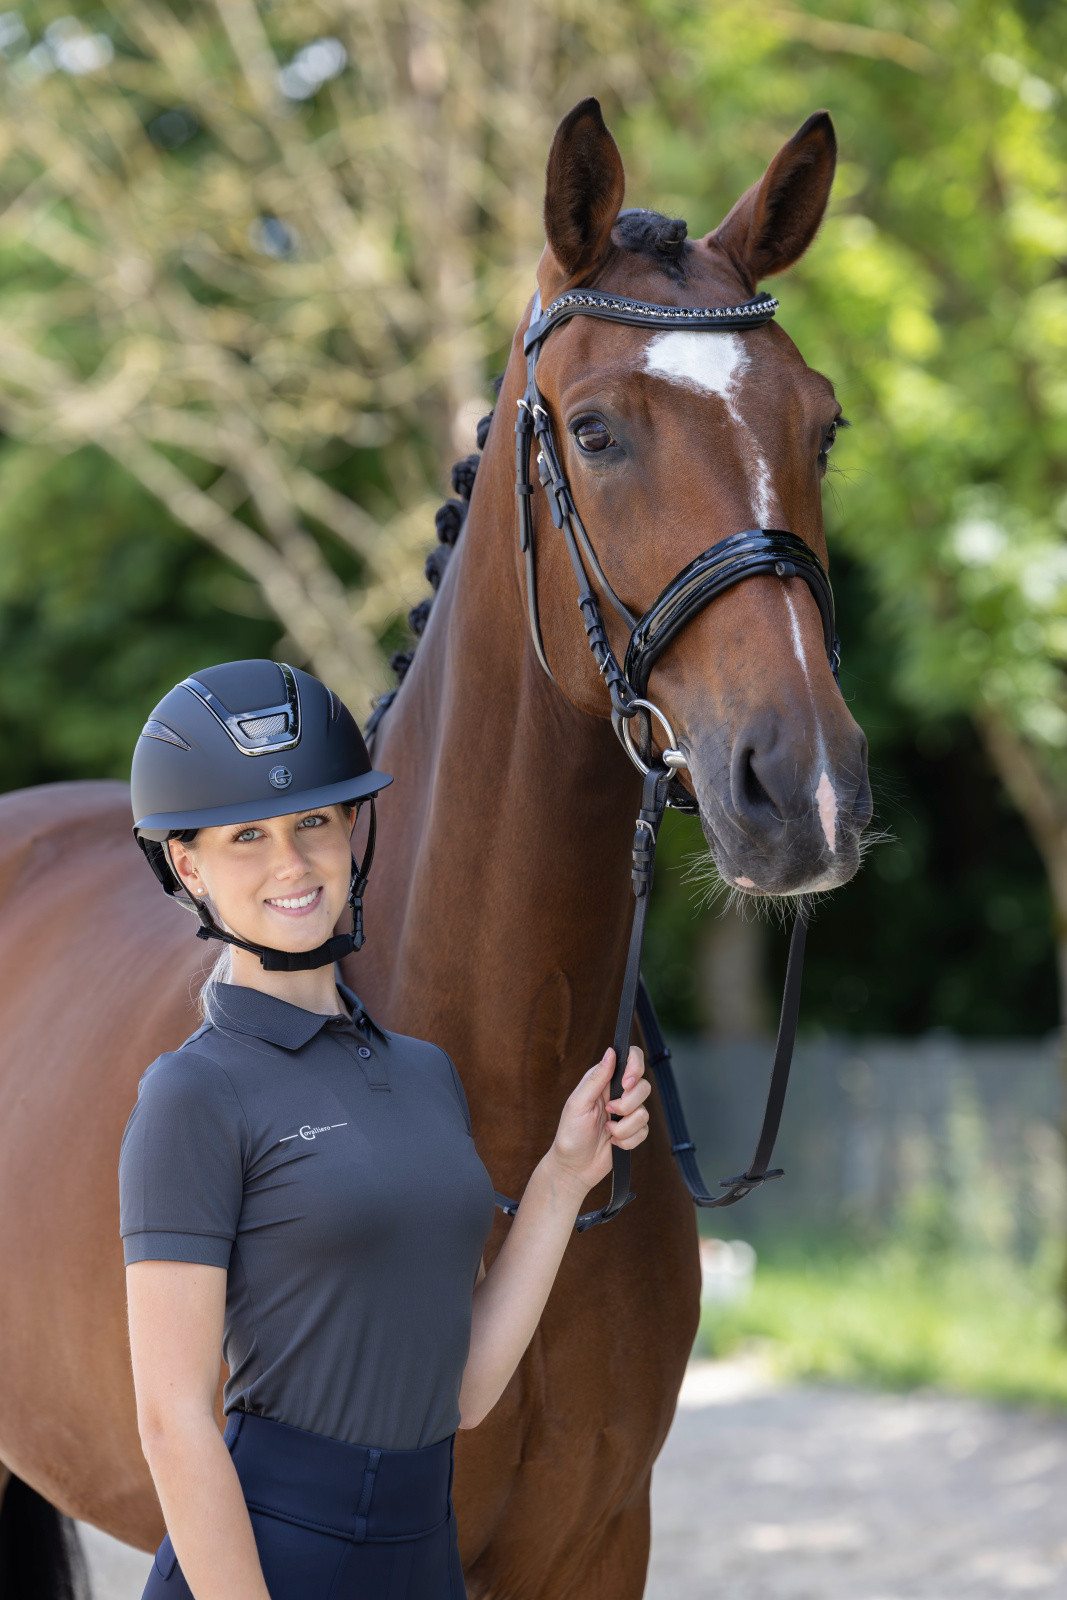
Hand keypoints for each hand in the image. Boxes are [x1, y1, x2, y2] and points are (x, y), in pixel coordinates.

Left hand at [549, 1045, 650, 1196]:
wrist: (574, 1168)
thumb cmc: (570, 1134)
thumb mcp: (578, 1103)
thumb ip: (596, 1078)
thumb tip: (611, 1051)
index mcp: (604, 1081)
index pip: (631, 1059)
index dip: (636, 1066)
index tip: (626, 1084)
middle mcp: (618, 1094)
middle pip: (643, 1086)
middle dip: (627, 1104)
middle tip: (609, 1112)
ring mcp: (627, 1113)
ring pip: (645, 1112)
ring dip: (625, 1127)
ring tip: (607, 1132)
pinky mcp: (633, 1132)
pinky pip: (644, 1131)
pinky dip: (628, 1140)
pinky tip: (613, 1143)